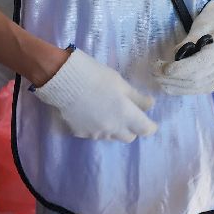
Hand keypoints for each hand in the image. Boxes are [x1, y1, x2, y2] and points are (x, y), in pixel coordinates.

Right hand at [34, 48, 157, 141]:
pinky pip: (93, 133)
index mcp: (126, 115)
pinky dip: (96, 126)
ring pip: (111, 136)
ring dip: (113, 128)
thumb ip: (136, 98)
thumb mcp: (120, 83)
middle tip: (127, 114)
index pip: (145, 129)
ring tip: (105, 110)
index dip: (150, 126)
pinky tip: (89, 112)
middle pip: (129, 137)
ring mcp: (95, 133)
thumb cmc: (96, 76)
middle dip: (131, 128)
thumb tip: (150, 105)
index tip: (149, 120)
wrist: (63, 80)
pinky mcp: (80, 133)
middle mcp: (112, 129)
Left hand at [155, 0, 213, 95]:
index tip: (162, 66)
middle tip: (153, 69)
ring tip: (156, 75)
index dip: (179, 69)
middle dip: (170, 77)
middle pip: (194, 79)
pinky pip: (194, 90)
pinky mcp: (212, 84)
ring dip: (171, 84)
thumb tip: (174, 56)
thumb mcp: (202, 25)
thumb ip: (188, 41)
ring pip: (193, 88)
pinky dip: (178, 89)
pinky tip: (166, 83)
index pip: (199, 66)